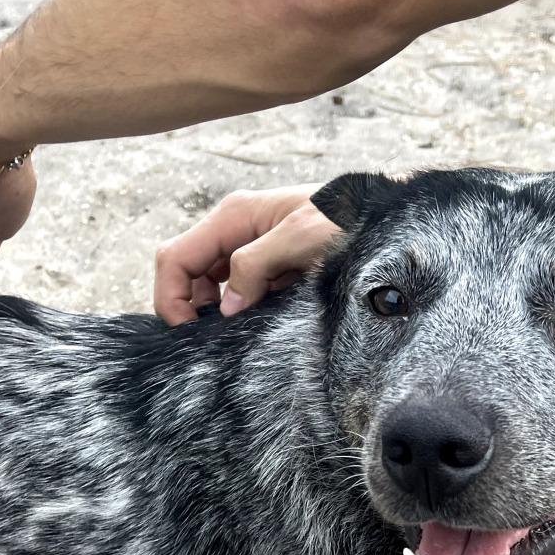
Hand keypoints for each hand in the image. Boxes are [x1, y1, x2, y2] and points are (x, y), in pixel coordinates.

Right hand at [153, 183, 340, 324]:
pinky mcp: (265, 262)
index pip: (175, 258)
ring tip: (235, 331)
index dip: (170, 298)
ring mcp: (247, 244)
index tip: (188, 332)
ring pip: (206, 281)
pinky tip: (254, 320)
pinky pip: (234, 287)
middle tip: (210, 339)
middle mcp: (233, 227)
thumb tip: (225, 307)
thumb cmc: (348, 219)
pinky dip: (234, 307)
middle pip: (184, 270)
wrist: (384, 215)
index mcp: (233, 216)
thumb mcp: (302, 238)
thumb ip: (256, 265)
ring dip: (211, 309)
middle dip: (187, 306)